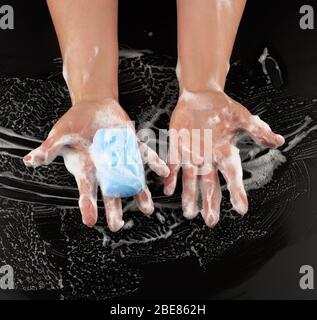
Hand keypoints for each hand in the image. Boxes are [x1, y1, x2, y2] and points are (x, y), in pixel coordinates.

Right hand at [23, 99, 169, 231]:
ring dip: (140, 193)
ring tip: (148, 209)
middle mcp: (105, 168)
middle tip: (117, 226)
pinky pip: (145, 156)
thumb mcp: (60, 134)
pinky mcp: (133, 146)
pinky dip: (154, 163)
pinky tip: (163, 171)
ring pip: (131, 179)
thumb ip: (50, 148)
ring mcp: (121, 158)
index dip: (88, 205)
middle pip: (110, 192)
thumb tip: (30, 160)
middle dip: (114, 208)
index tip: (90, 221)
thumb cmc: (75, 123)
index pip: (86, 190)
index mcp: (87, 168)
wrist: (93, 108)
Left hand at [163, 90, 284, 226]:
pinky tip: (168, 190)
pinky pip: (173, 166)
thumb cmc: (222, 107)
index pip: (233, 175)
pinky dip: (171, 177)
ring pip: (190, 179)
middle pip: (210, 184)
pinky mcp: (177, 148)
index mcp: (225, 152)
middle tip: (211, 220)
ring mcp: (192, 155)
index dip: (237, 191)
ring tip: (188, 213)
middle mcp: (208, 158)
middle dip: (210, 202)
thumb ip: (257, 130)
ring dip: (189, 196)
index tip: (241, 208)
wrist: (200, 96)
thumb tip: (279, 141)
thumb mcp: (241, 117)